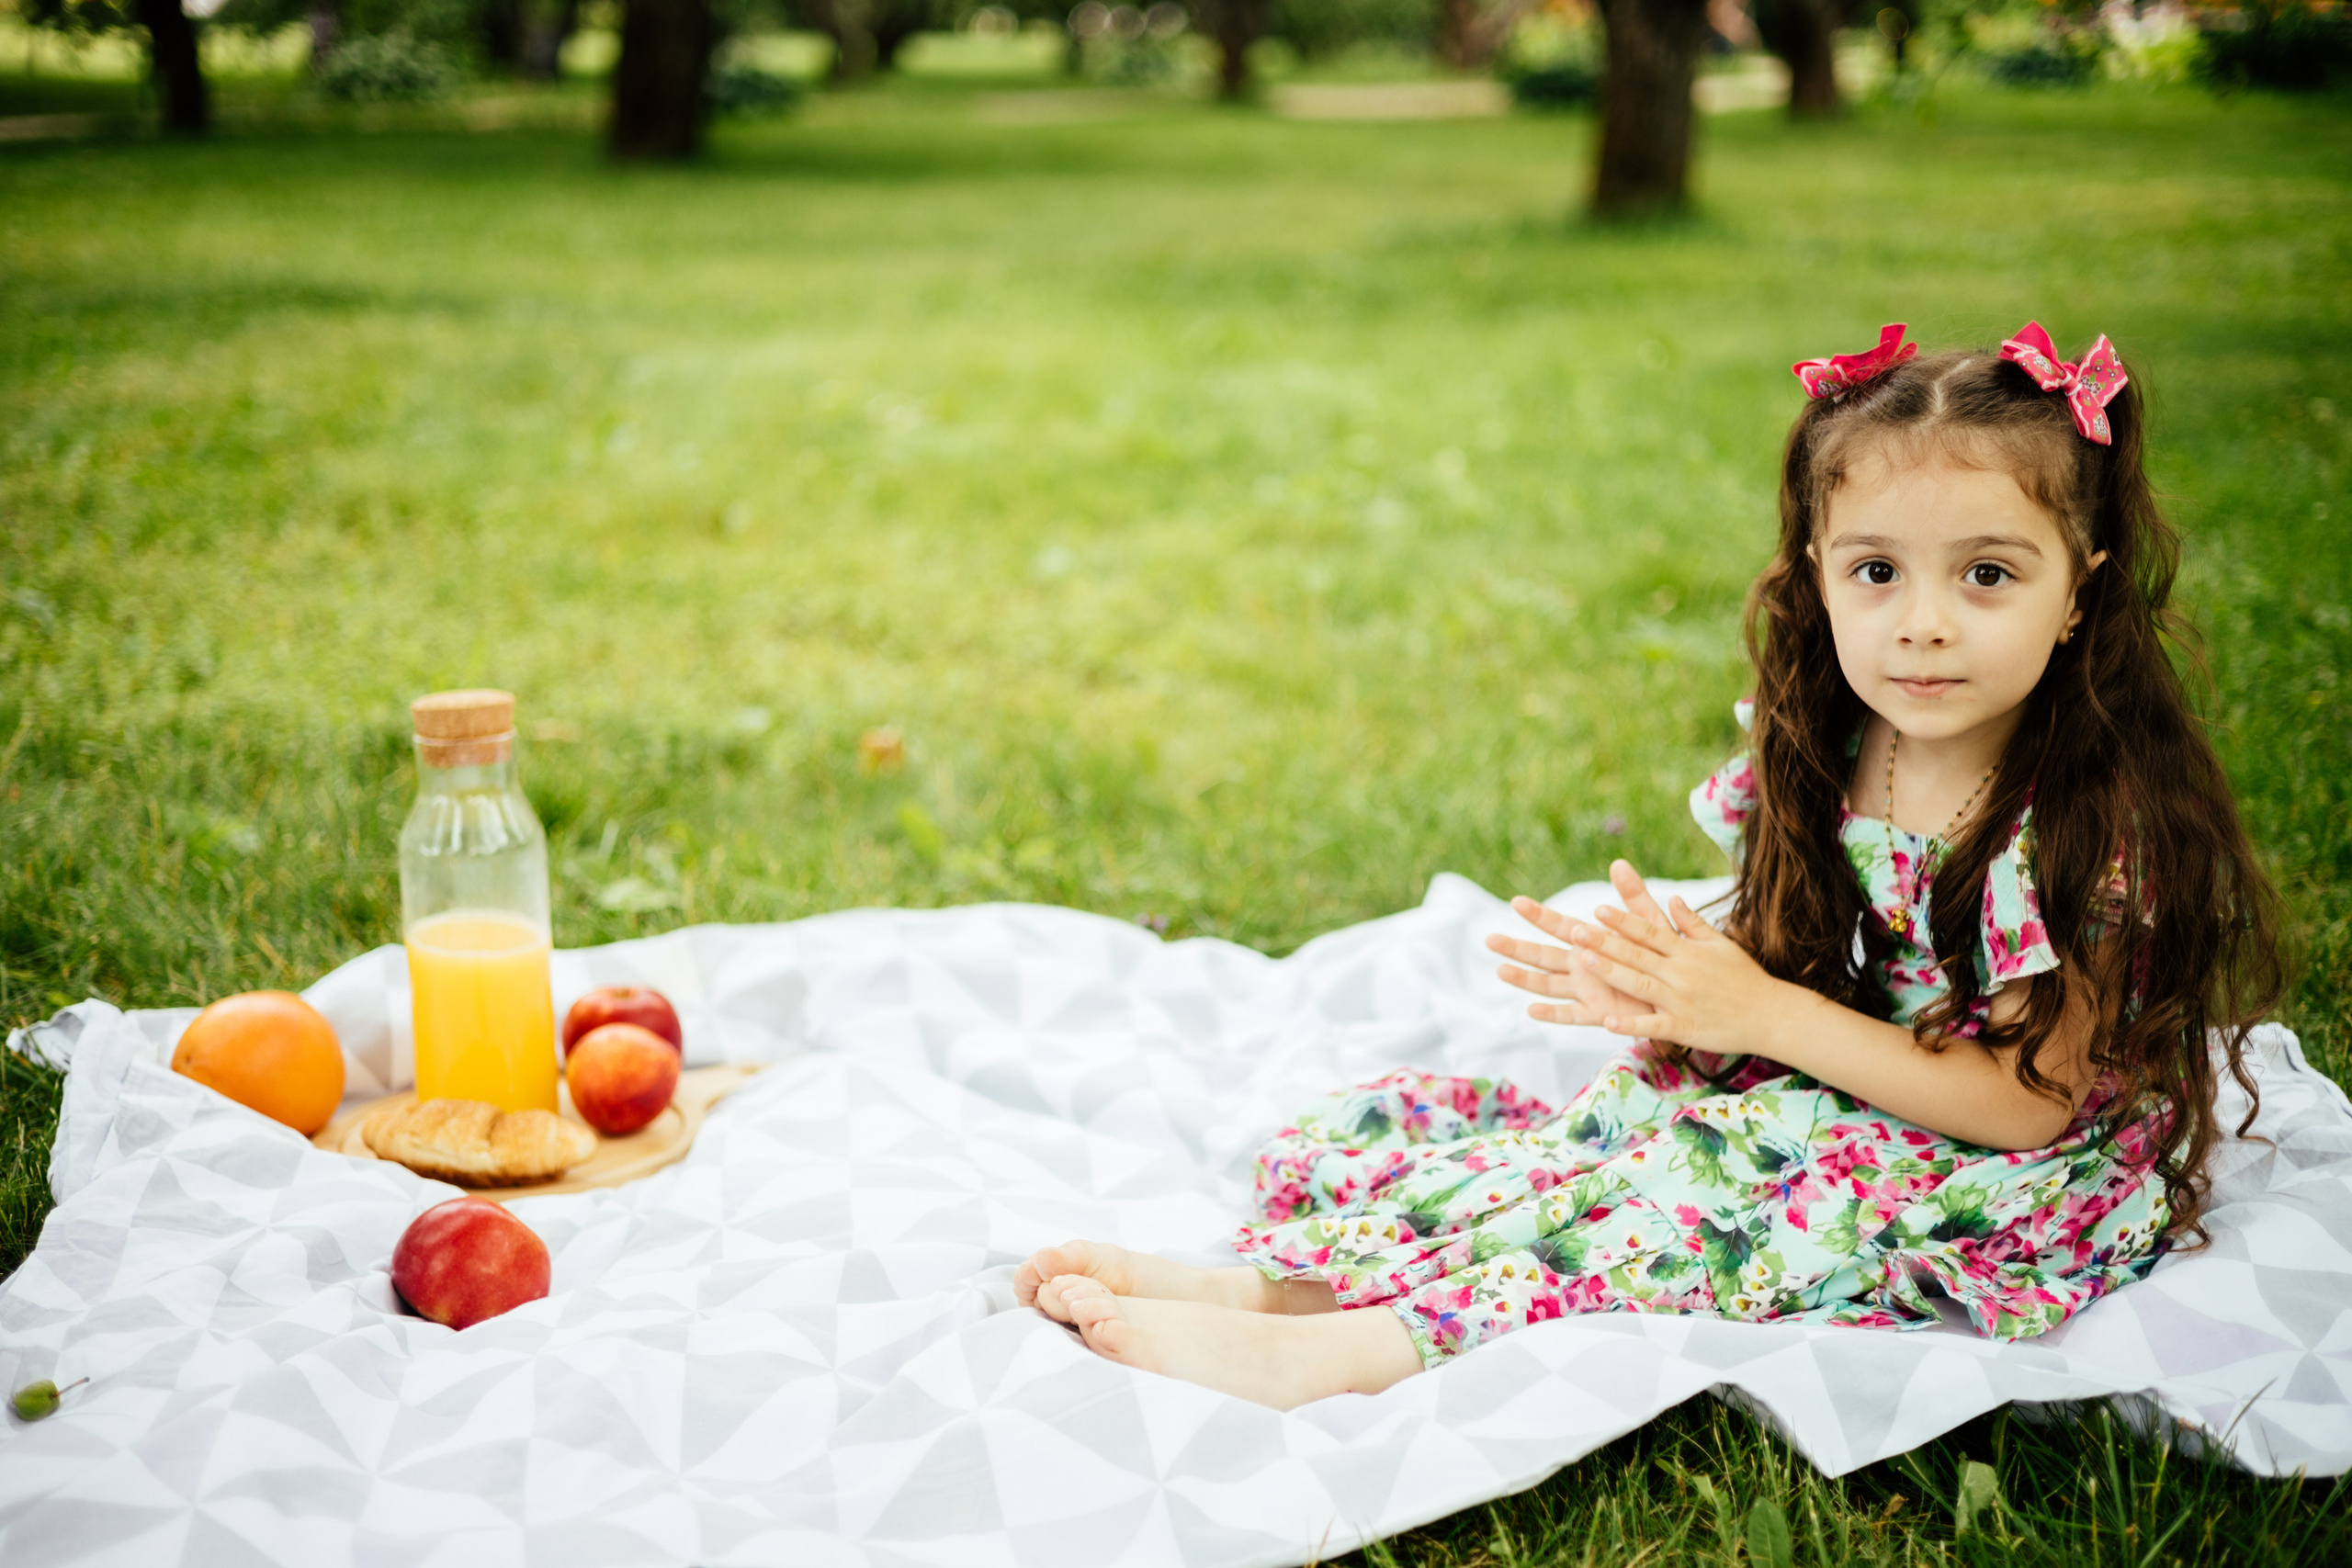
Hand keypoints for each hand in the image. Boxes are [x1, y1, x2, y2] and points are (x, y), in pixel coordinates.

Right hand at [1486, 859, 1673, 1027]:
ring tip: (1500, 970)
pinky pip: (1572, 1015)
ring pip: (1548, 984)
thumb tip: (1618, 862)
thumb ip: (1633, 896)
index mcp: (1592, 941)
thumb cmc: (1665, 957)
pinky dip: (1553, 1014)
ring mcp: (1588, 990)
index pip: (1559, 925)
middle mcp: (1583, 965)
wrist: (1682, 992)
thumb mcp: (1650, 923)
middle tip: (1489, 939)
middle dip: (1517, 947)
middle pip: (1543, 956)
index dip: (1538, 914)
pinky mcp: (1600, 1013)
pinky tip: (1531, 1010)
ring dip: (1525, 979)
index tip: (1516, 901)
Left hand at [1561, 860, 1786, 1052]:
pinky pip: (1653, 1025)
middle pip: (1637, 955)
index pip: (1649, 932)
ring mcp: (1682, 1001)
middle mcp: (1681, 973)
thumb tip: (1672, 899)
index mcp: (1688, 951)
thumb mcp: (1722, 945)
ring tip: (1584, 963)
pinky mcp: (1685, 1028)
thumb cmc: (1746, 977)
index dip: (1623, 920)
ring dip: (1612, 973)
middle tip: (1574, 931)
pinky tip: (1608, 1021)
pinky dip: (1632, 1024)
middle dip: (1605, 942)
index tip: (1598, 909)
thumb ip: (1692, 923)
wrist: (1772, 1014)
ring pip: (1641, 985)